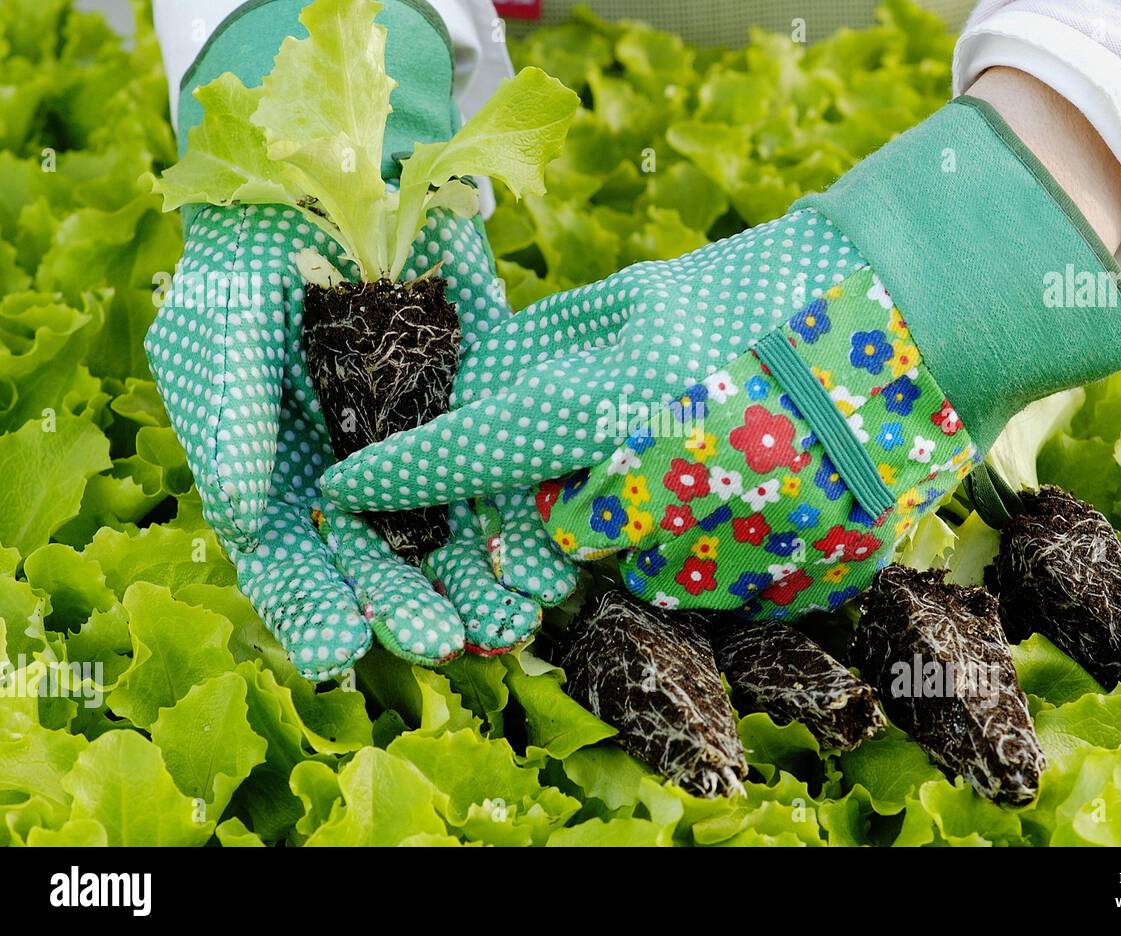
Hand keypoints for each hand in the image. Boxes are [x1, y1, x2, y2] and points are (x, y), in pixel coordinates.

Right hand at [146, 204, 551, 677]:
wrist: (325, 182)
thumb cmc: (247, 268)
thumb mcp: (216, 336)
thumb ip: (226, 424)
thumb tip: (241, 514)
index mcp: (285, 485)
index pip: (296, 568)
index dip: (313, 611)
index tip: (337, 652)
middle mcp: (362, 483)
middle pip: (388, 562)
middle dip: (416, 606)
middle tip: (446, 642)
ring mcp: (428, 448)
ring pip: (458, 529)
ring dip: (487, 577)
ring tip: (516, 617)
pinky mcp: (486, 408)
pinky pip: (512, 463)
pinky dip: (532, 504)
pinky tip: (556, 544)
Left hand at [322, 94, 1120, 621]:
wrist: (926, 319)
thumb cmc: (778, 288)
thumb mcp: (650, 296)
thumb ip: (551, 347)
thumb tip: (473, 386)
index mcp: (622, 398)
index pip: (475, 453)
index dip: (402, 474)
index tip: (347, 487)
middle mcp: (662, 490)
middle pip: (555, 532)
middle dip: (565, 503)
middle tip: (634, 446)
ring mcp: (728, 548)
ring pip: (637, 566)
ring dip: (652, 525)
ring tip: (728, 449)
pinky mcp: (783, 584)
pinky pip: (710, 582)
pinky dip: (716, 542)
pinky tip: (766, 480)